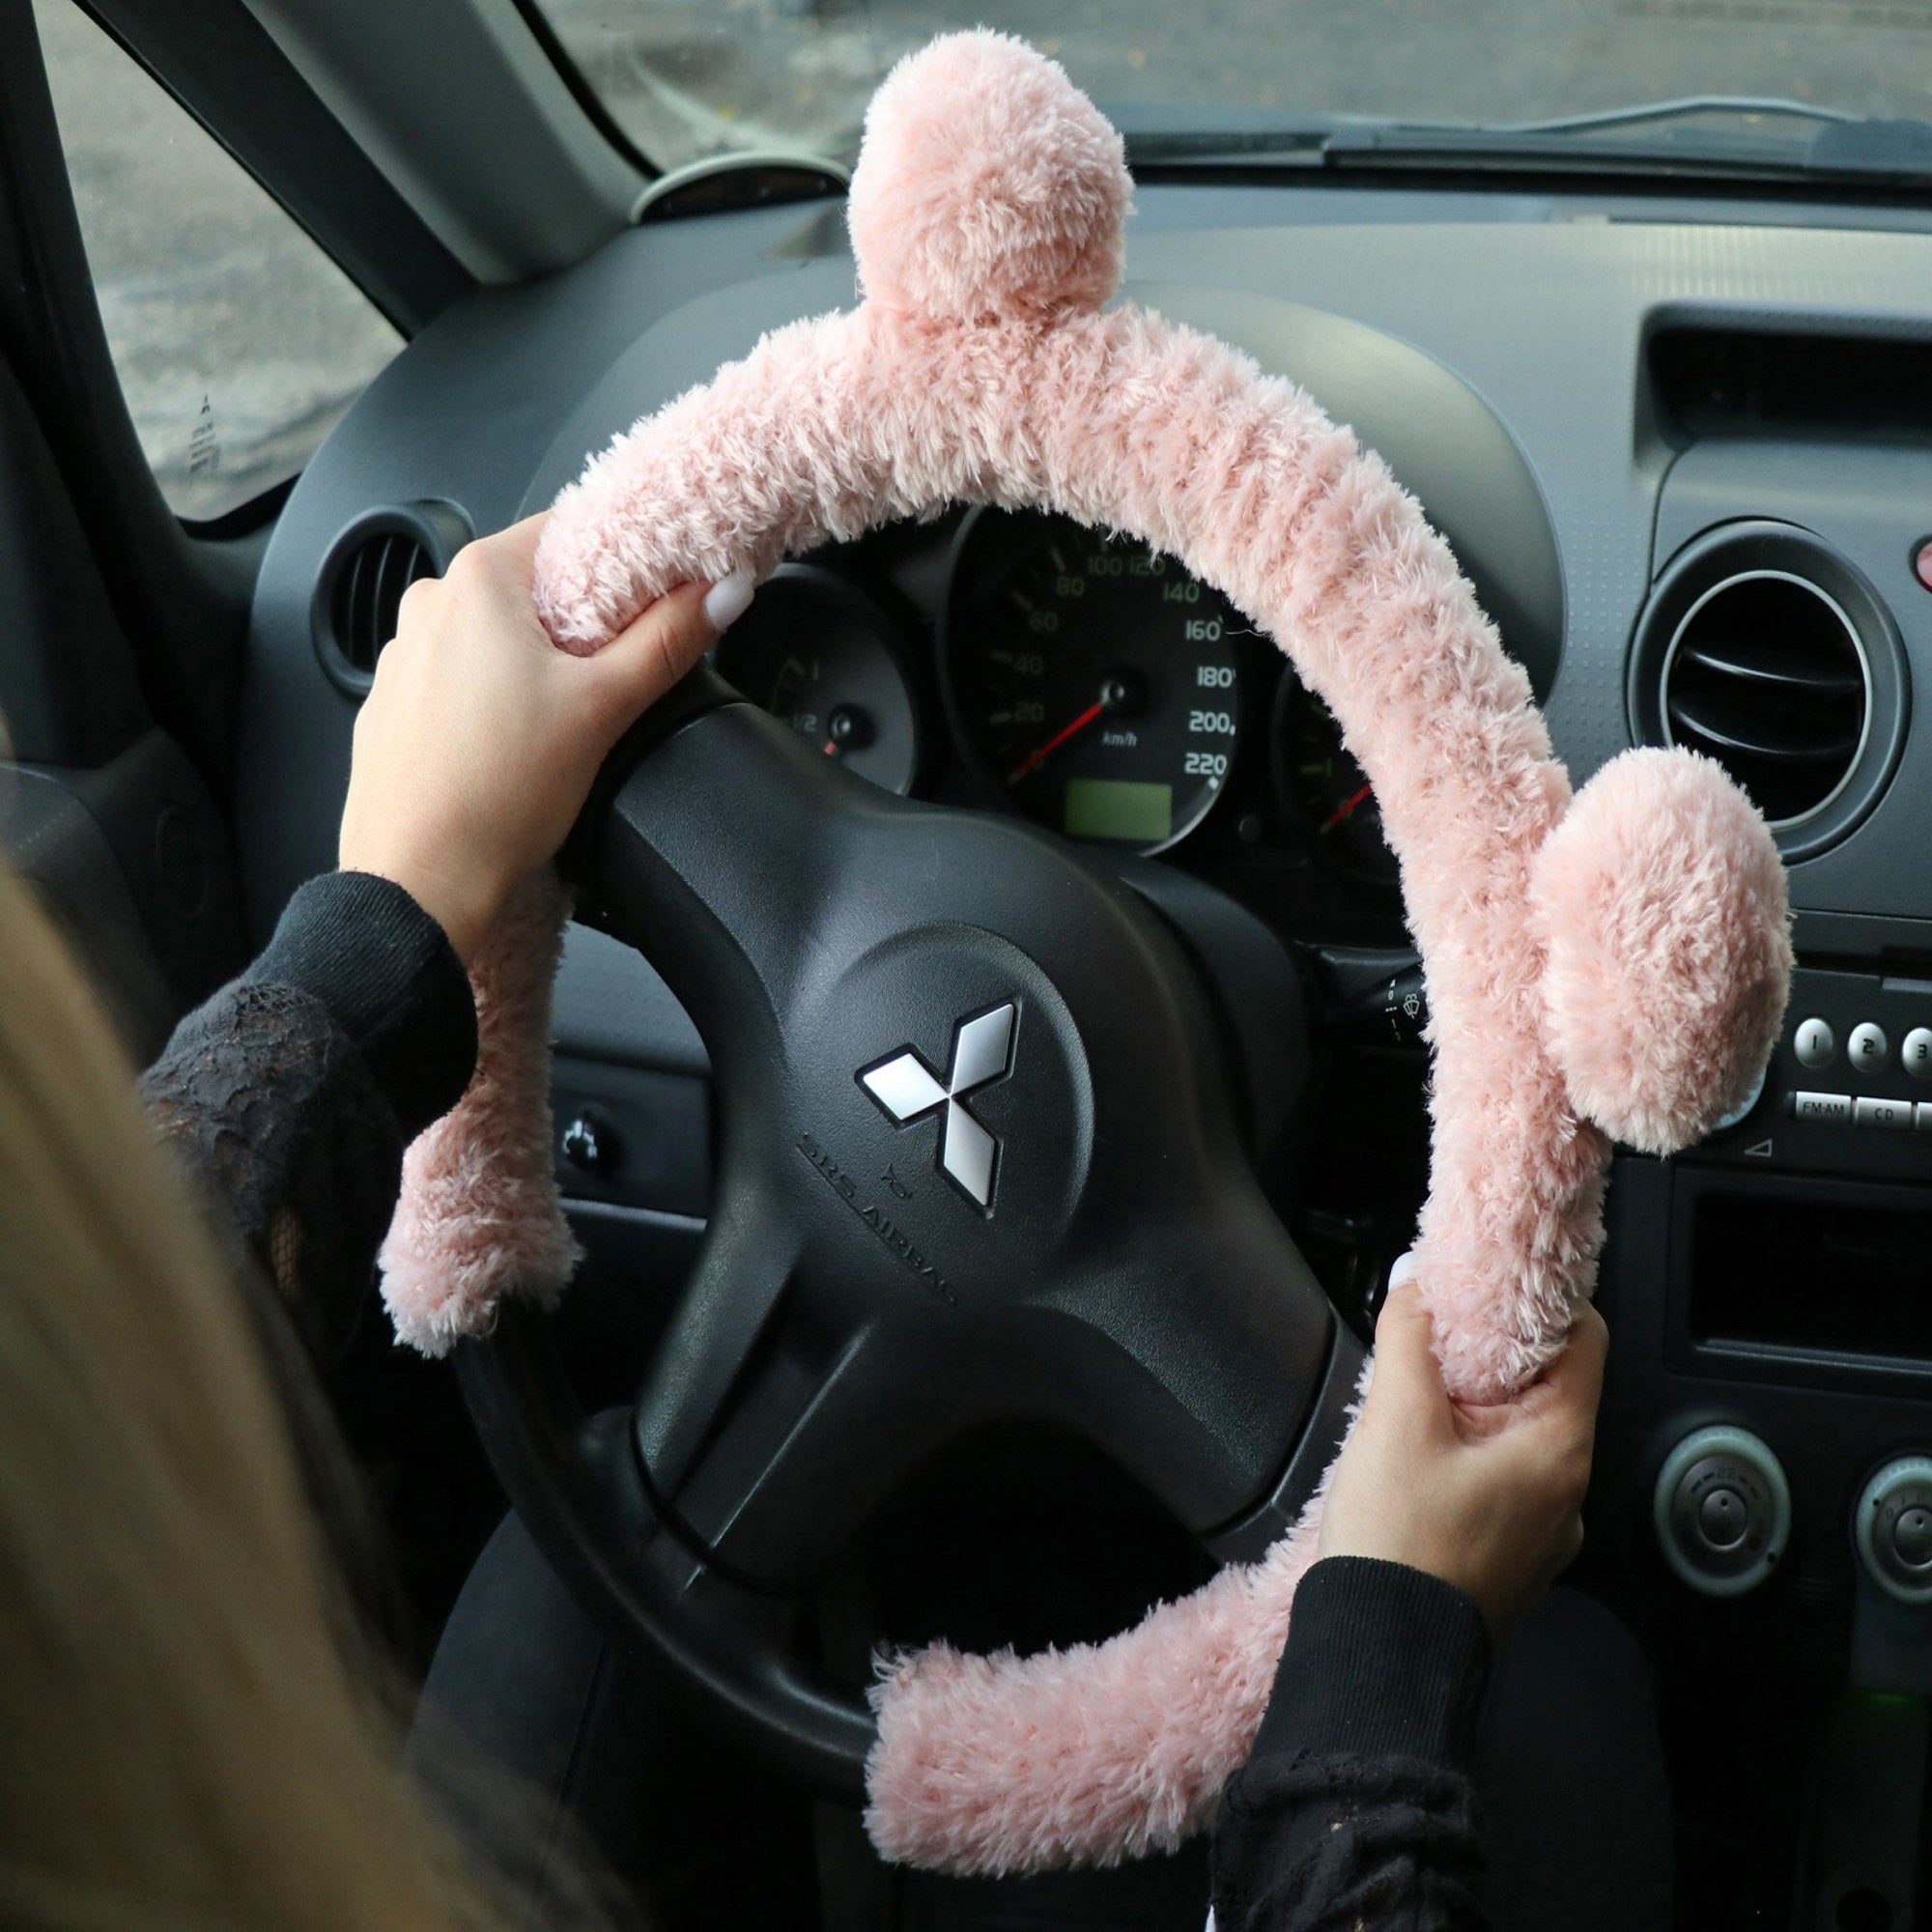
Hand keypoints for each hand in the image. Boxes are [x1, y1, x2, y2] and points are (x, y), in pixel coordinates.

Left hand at [338, 515, 752, 962]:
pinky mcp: (396, 710)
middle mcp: (429, 607)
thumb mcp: (606, 707)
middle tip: (622, 667)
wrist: (421, 880)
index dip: (620, 558)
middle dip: (582, 621)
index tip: (656, 591)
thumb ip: (669, 640)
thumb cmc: (494, 793)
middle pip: (531, 588)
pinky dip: (495, 699)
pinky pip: (459, 682)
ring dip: (537, 663)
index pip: (566, 530)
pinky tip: (520, 744)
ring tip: (571, 716)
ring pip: (493, 638)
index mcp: (477, 582)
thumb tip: (720, 593)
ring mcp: (404, 659)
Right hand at [1316, 1266, 1608, 1640]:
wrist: (1379, 1659)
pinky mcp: (1510, 1562)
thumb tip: (1418, 1281)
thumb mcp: (1395, 1420)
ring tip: (1414, 1402)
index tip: (1494, 1283)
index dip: (1542, 1300)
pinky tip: (1416, 1462)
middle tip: (1435, 1336)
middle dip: (1492, 1355)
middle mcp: (1568, 1494)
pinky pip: (1502, 1485)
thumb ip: (1410, 1337)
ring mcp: (1543, 1535)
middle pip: (1548, 1389)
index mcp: (1560, 1450)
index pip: (1586, 1340)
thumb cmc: (1397, 1545)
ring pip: (1520, 1439)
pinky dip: (1468, 1458)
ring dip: (1475, 1410)